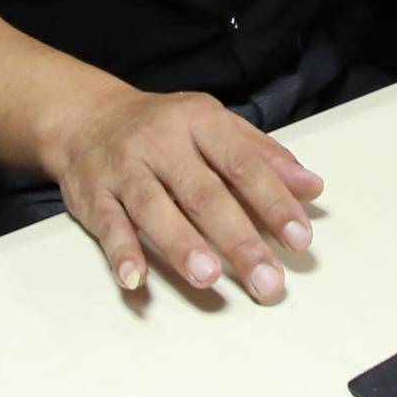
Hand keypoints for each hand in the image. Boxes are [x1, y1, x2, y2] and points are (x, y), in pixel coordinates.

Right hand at [37, 86, 320, 306]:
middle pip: (203, 193)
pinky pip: (108, 225)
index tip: (299, 237)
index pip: (242, 164)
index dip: (273, 201)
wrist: (84, 118)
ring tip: (208, 277)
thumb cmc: (162, 129)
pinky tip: (135, 278)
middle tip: (266, 278)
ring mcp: (123, 168)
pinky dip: (121, 252)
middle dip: (237, 239)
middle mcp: (159, 142)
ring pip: (153, 207)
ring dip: (181, 244)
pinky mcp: (93, 195)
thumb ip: (264, 156)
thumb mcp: (215, 126)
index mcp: (198, 121)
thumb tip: (312, 187)